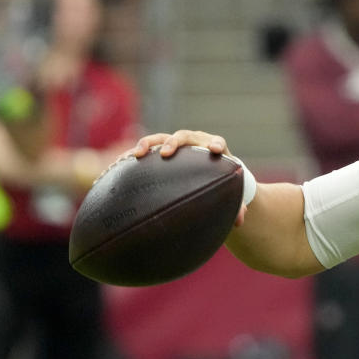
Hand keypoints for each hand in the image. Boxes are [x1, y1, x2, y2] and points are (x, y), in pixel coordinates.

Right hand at [129, 130, 249, 225]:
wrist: (207, 172)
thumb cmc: (221, 182)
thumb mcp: (229, 193)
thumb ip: (237, 206)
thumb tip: (240, 222)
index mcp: (214, 148)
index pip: (216, 142)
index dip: (216, 143)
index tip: (215, 149)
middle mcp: (194, 142)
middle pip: (184, 136)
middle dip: (174, 142)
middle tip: (165, 153)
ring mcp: (175, 144)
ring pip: (160, 138)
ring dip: (148, 144)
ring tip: (137, 154)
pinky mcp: (159, 150)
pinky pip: (145, 149)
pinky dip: (133, 153)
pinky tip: (118, 164)